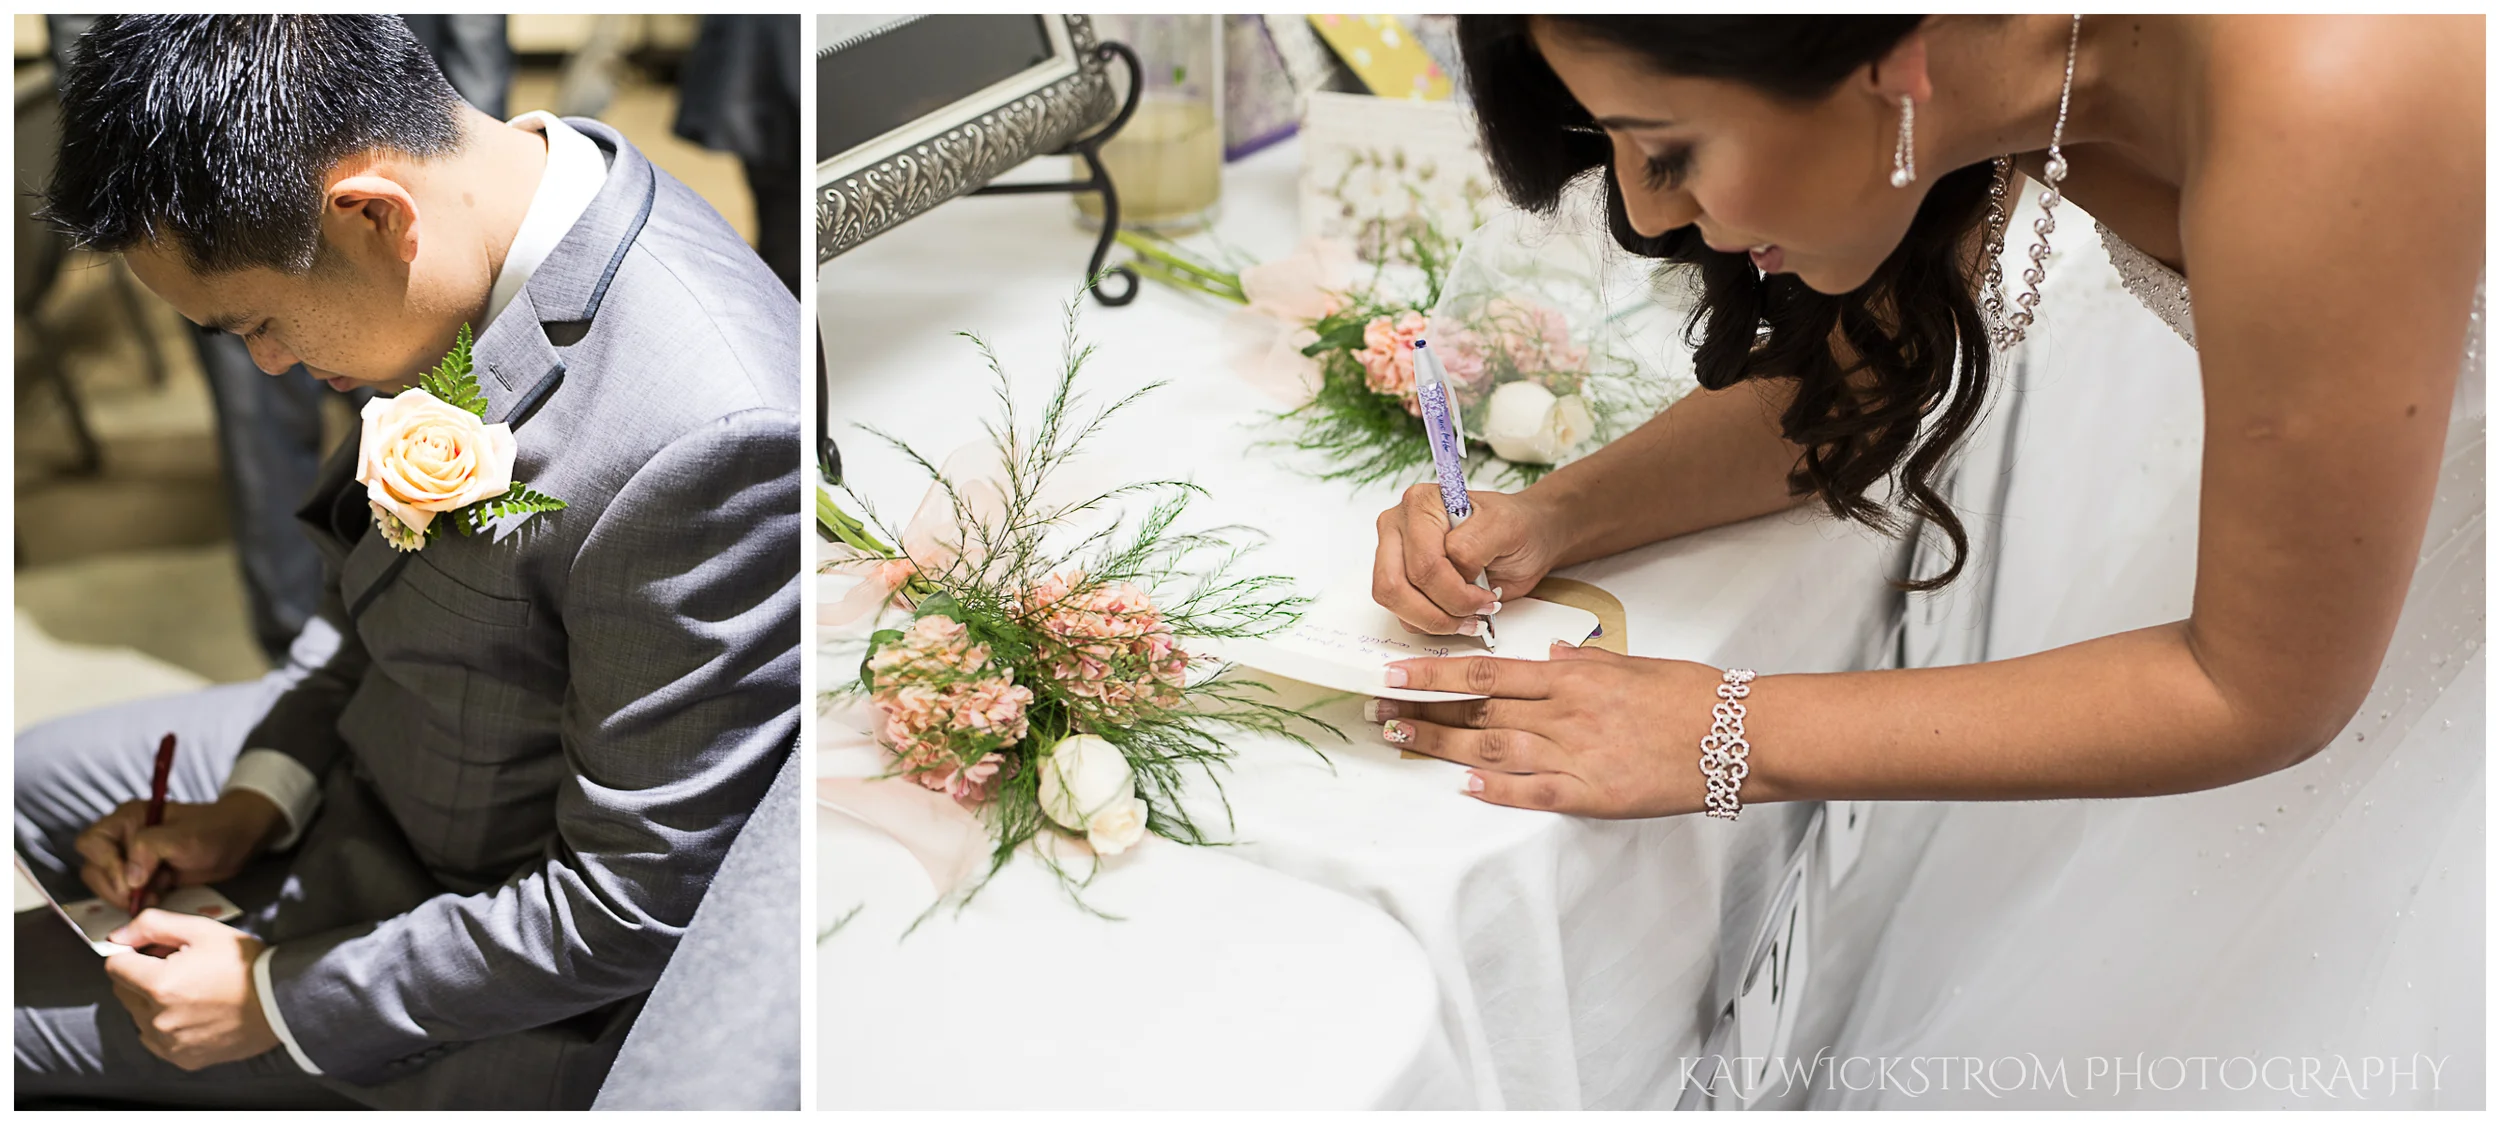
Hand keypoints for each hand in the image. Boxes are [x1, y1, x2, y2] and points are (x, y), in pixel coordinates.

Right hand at [75, 791, 283, 909]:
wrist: (237, 842)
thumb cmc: (212, 831)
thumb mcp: (183, 837)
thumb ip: (149, 849)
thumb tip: (128, 878)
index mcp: (126, 820)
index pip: (91, 843)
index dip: (105, 865)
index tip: (131, 882)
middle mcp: (122, 839)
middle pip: (93, 868)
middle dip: (114, 887)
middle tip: (141, 895)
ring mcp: (131, 860)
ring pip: (106, 885)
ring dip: (126, 896)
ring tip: (156, 893)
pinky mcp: (142, 878)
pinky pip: (125, 895)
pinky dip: (137, 901)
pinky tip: (161, 895)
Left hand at [103, 909, 279, 1070]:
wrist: (281, 1001)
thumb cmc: (245, 963)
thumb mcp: (203, 930)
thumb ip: (153, 925)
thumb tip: (118, 934)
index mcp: (159, 984)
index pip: (115, 966)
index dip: (131, 953)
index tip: (152, 952)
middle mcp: (158, 1018)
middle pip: (123, 991)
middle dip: (141, 977)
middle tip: (176, 968)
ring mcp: (169, 1042)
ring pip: (138, 1016)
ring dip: (152, 1002)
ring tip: (189, 992)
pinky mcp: (182, 1058)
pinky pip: (156, 1040)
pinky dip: (165, 1026)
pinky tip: (193, 1014)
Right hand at [1372, 483, 1565, 634]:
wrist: (1526, 536)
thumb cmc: (1515, 527)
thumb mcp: (1504, 526)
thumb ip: (1472, 544)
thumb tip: (1453, 570)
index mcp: (1420, 504)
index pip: (1424, 563)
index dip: (1457, 591)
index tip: (1488, 597)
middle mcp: (1398, 526)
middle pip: (1397, 585)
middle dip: (1441, 611)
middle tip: (1476, 613)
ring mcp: (1393, 554)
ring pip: (1395, 602)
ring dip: (1435, 621)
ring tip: (1469, 618)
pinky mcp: (1398, 579)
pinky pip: (1402, 614)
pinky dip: (1431, 624)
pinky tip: (1458, 616)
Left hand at [1374, 644, 1738, 817]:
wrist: (1739, 736)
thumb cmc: (1691, 697)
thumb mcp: (1632, 663)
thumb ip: (1583, 659)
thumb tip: (1542, 650)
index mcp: (1572, 676)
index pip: (1486, 671)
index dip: (1434, 672)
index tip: (1395, 672)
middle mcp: (1566, 712)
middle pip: (1478, 709)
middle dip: (1423, 708)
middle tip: (1378, 709)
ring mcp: (1578, 754)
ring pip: (1493, 747)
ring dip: (1442, 744)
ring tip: (1401, 739)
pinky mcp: (1595, 794)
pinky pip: (1534, 791)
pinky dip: (1497, 789)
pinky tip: (1463, 784)